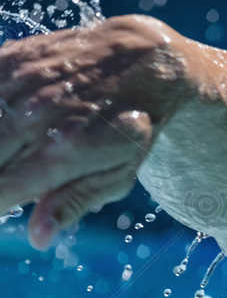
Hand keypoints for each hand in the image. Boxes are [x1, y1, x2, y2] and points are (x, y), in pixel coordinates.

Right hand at [0, 15, 188, 249]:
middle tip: (4, 185)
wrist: (142, 60)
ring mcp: (21, 84)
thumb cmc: (130, 130)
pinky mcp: (11, 60)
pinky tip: (3, 128)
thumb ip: (72, 202)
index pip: (1, 189)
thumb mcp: (117, 175)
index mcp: (67, 151)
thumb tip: (38, 238)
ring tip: (8, 157)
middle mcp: (38, 115)